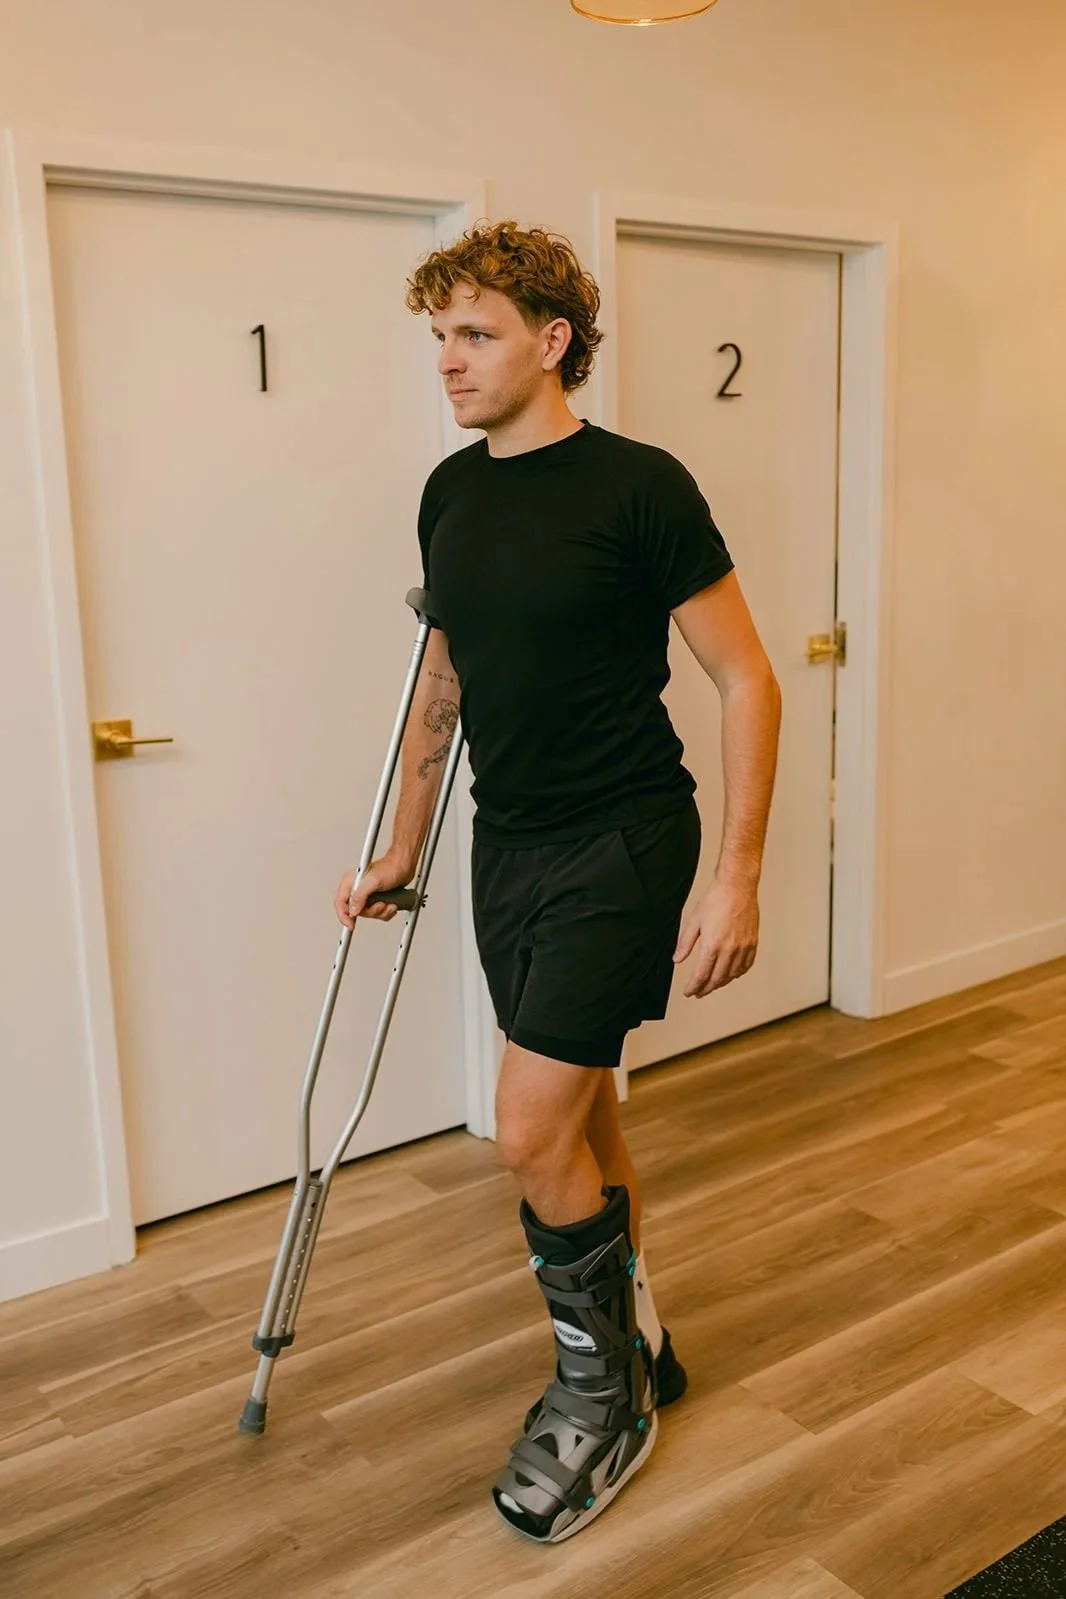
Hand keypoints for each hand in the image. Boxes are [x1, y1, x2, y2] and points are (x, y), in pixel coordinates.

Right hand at [334, 852, 412, 928]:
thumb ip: (360, 895)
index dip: (343, 916)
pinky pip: (377, 913)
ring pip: (368, 913)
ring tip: (389, 904)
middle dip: (371, 912)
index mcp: (350, 882)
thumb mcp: (373, 881)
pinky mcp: (376, 899)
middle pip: (356, 911)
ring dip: (381, 912)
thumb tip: (352, 910)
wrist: (405, 866)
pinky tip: (392, 904)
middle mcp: (356, 889)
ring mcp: (366, 895)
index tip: (351, 925)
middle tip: (381, 906)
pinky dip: (386, 912)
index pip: (340, 903)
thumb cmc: (391, 868)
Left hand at [673, 877, 759, 997]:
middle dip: (706, 988)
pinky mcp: (753, 942)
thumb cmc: (716, 899)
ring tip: (713, 984)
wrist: (737, 886)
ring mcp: (743, 947)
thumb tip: (677, 959)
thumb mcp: (694, 921)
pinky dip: (738, 973)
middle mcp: (729, 949)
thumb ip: (685, 943)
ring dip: (721, 983)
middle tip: (699, 992)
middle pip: (717, 979)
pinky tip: (732, 974)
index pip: (701, 975)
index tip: (689, 992)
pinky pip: (746, 965)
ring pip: (732, 975)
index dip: (693, 986)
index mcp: (712, 945)